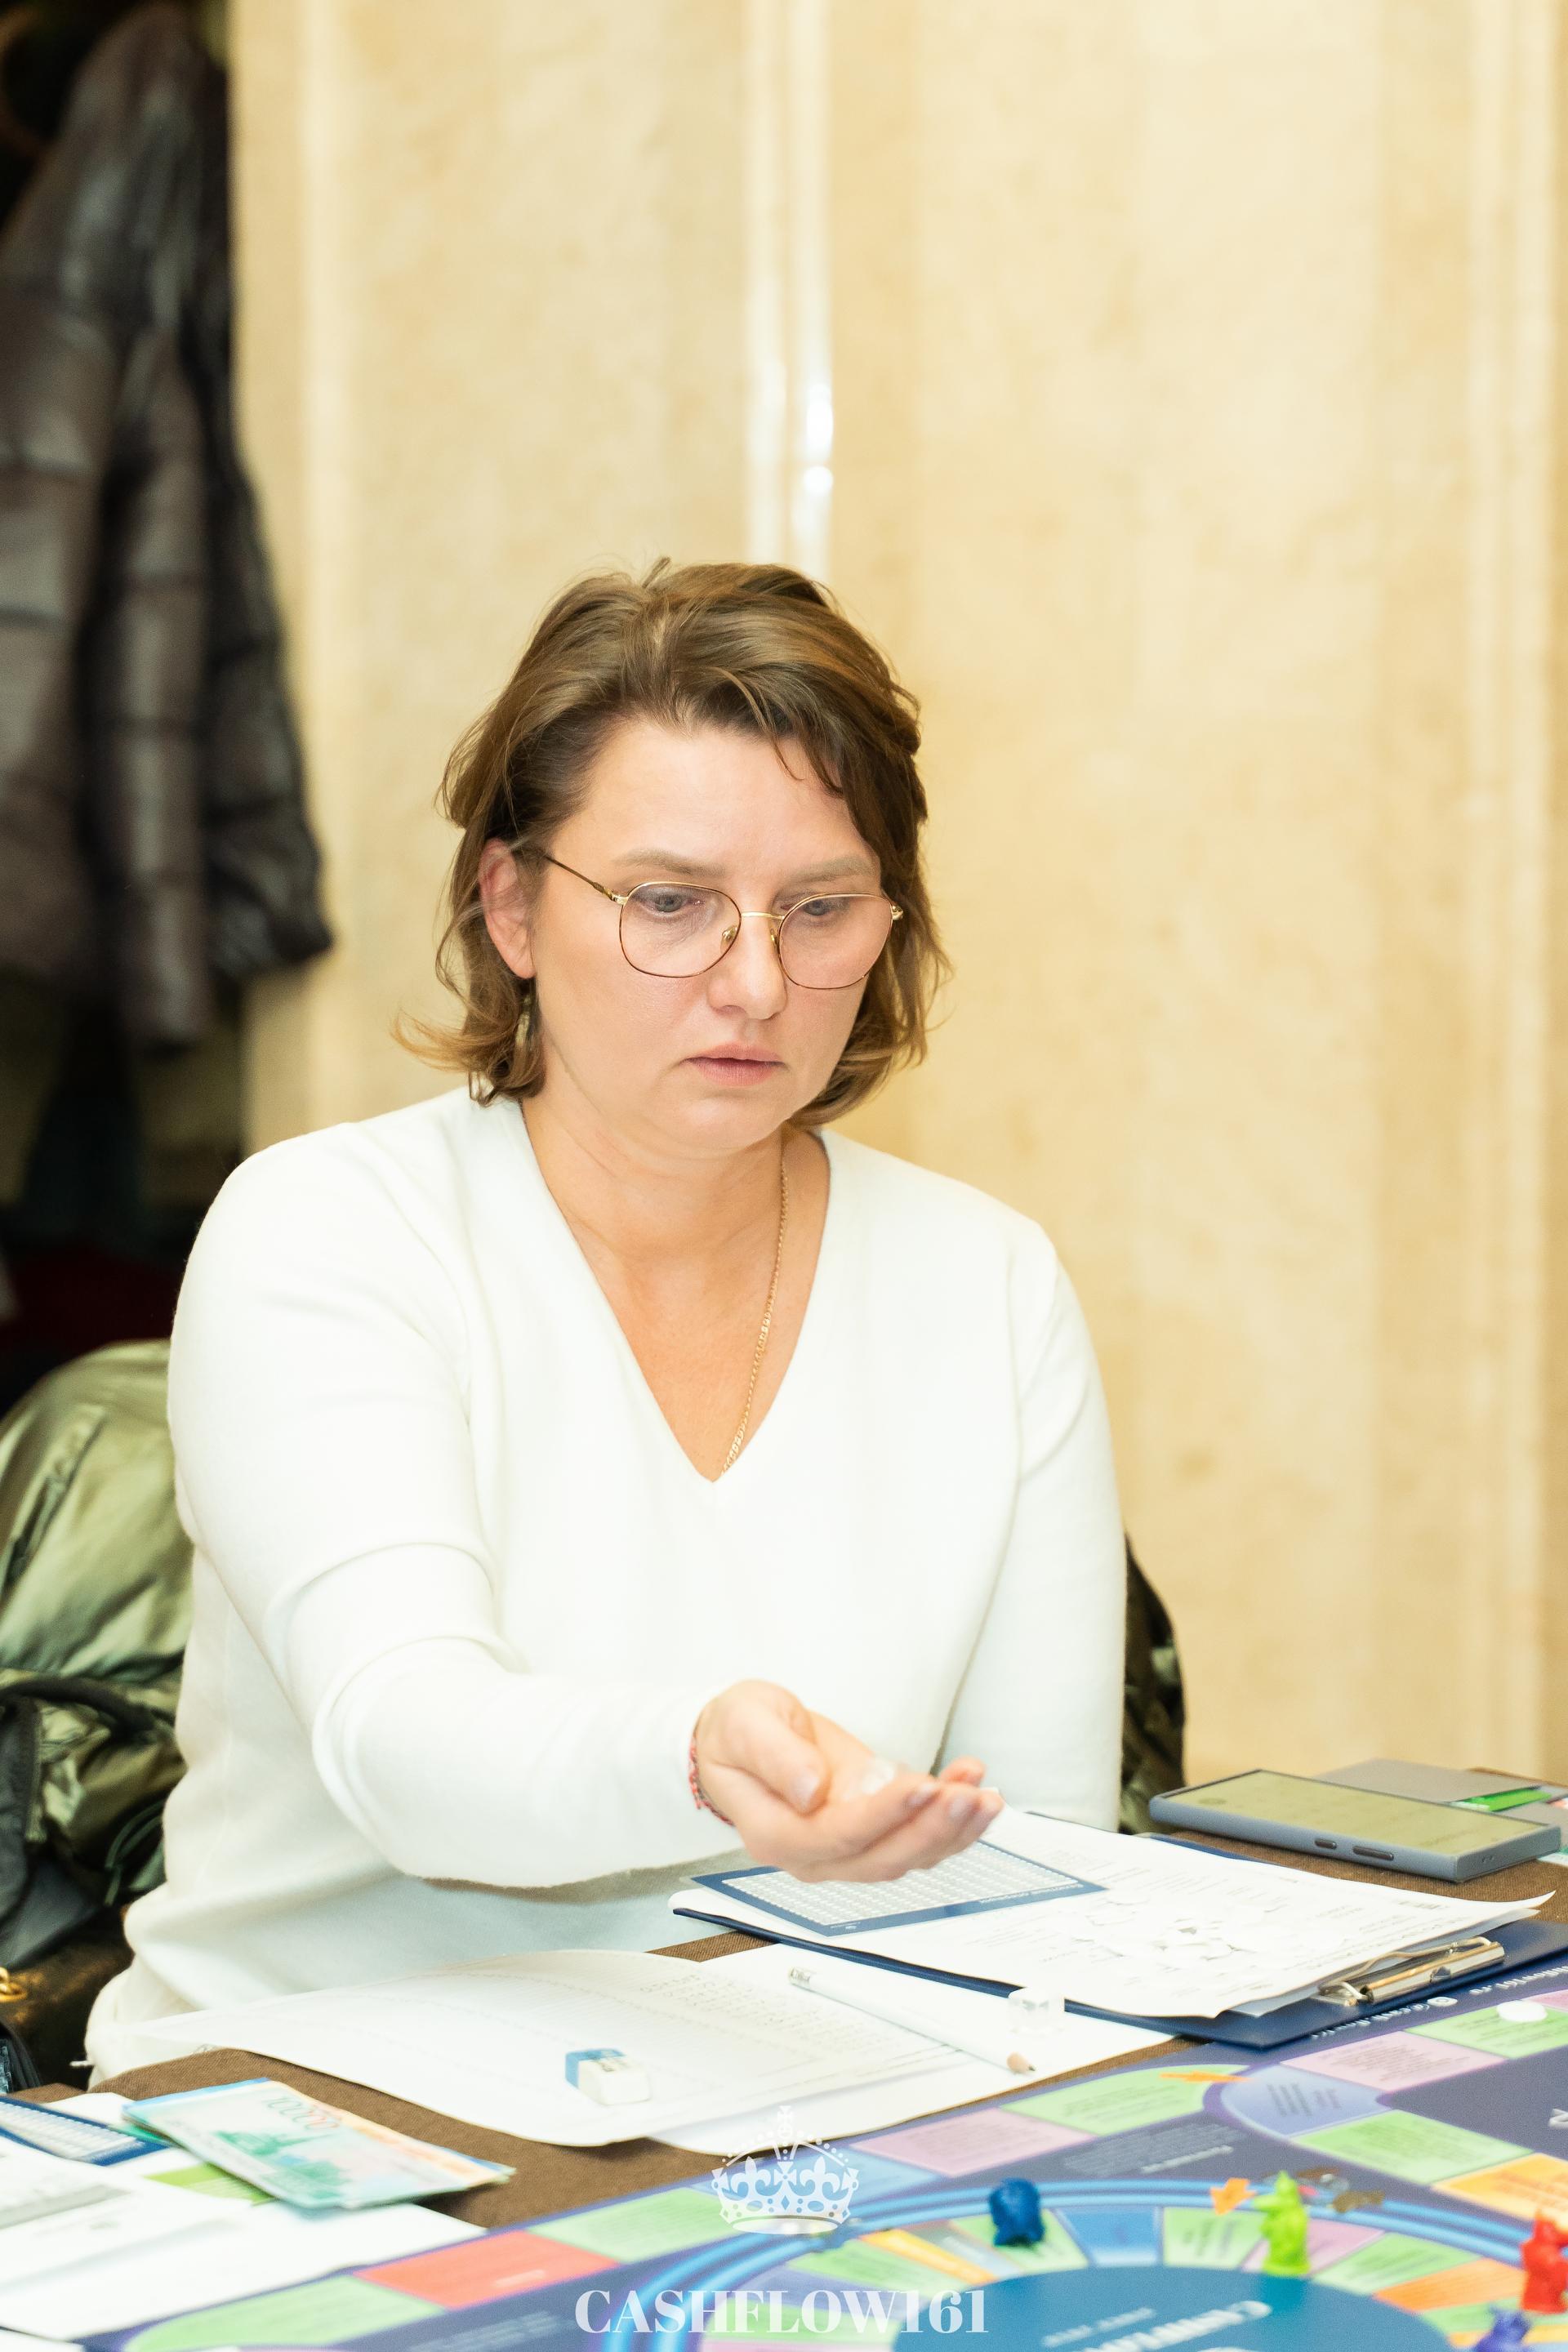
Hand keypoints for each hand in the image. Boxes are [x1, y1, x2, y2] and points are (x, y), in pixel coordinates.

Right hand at [692, 1679, 1000, 1881]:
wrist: (741, 1740)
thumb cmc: (736, 1733)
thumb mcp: (745, 1726)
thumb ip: (775, 1758)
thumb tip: (811, 1791)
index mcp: (777, 1835)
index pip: (838, 1837)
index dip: (883, 1816)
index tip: (920, 1786)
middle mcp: (816, 1854)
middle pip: (883, 1858)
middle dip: (933, 1830)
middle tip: (969, 1796)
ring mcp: (847, 1847)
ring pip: (909, 1854)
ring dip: (953, 1829)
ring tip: (984, 1794)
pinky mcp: (874, 1829)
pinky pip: (918, 1834)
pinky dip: (951, 1817)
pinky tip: (974, 1785)